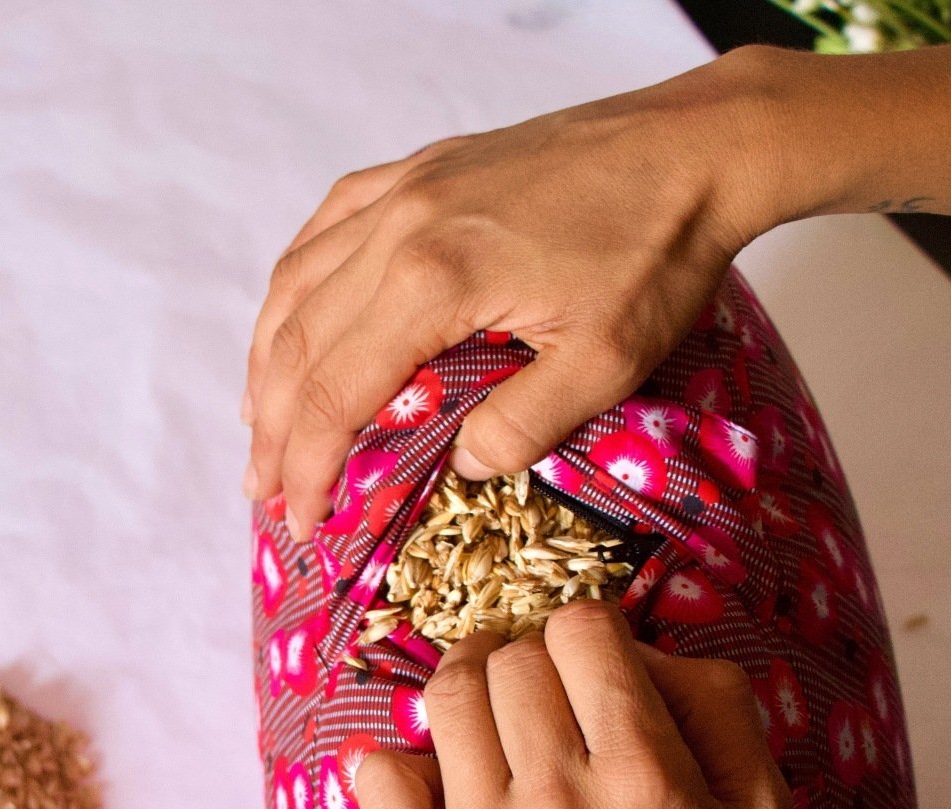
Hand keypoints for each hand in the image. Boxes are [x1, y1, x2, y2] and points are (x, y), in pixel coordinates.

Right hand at [242, 52, 775, 541]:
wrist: (693, 145)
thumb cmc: (658, 251)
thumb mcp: (606, 362)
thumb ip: (522, 426)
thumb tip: (461, 470)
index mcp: (433, 281)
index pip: (335, 393)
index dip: (307, 466)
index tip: (301, 520)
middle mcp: (397, 228)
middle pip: (297, 343)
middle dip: (273, 429)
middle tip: (263, 490)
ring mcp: (402, 191)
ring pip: (297, 285)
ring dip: (266, 360)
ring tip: (258, 422)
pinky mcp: (418, 168)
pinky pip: (325, 226)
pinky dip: (294, 284)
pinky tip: (288, 318)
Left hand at [352, 602, 788, 808]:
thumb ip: (716, 705)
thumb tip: (637, 644)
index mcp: (645, 777)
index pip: (581, 630)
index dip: (586, 631)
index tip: (589, 663)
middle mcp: (558, 804)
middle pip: (510, 658)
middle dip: (527, 659)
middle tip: (540, 694)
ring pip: (446, 698)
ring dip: (466, 688)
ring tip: (488, 715)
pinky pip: (379, 777)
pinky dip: (398, 759)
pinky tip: (437, 776)